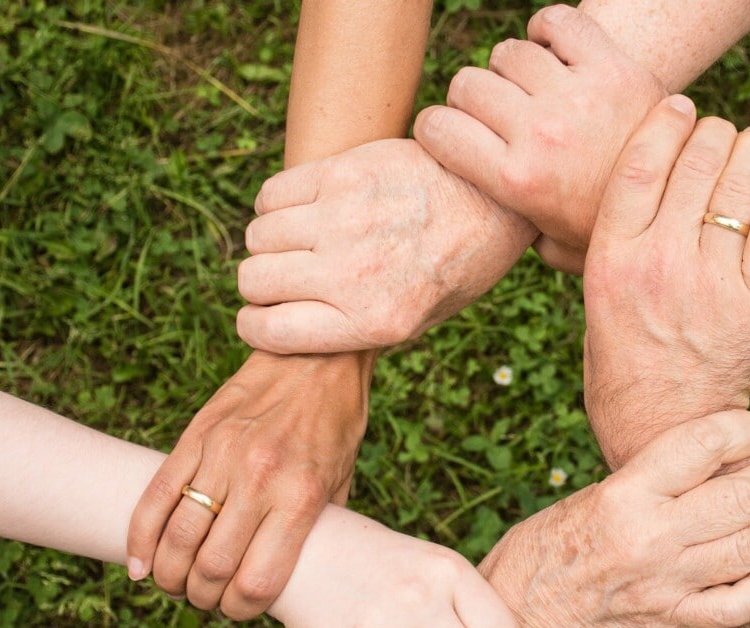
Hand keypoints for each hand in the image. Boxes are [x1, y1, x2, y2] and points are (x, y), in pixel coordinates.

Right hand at [126, 351, 371, 618]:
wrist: (318, 357)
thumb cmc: (336, 424)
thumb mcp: (342, 480)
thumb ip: (317, 527)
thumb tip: (298, 575)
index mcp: (300, 497)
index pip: (257, 581)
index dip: (241, 610)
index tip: (240, 610)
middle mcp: (259, 479)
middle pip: (211, 567)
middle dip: (203, 598)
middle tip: (206, 599)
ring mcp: (222, 455)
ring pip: (177, 537)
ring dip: (169, 574)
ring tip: (176, 583)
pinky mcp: (196, 436)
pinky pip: (156, 496)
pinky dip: (140, 537)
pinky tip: (141, 563)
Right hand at [236, 138, 535, 353]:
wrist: (495, 200)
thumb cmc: (456, 266)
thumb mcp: (419, 320)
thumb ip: (355, 329)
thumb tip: (290, 328)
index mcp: (374, 322)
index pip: (269, 331)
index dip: (256, 326)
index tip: (262, 317)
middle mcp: (354, 274)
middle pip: (254, 280)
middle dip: (261, 284)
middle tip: (286, 276)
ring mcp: (345, 220)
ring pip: (258, 236)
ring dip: (270, 242)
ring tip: (301, 241)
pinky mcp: (343, 173)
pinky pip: (272, 194)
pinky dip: (275, 205)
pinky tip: (305, 209)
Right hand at [414, 4, 662, 274]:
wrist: (683, 203)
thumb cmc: (609, 229)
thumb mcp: (554, 249)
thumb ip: (513, 233)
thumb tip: (483, 225)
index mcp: (516, 181)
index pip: (437, 129)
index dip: (435, 129)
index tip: (449, 135)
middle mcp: (540, 134)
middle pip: (468, 85)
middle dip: (471, 100)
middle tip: (494, 117)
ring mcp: (577, 96)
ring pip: (508, 53)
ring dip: (511, 69)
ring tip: (530, 91)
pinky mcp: (612, 66)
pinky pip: (558, 22)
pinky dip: (548, 30)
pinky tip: (553, 53)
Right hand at [479, 410, 749, 627]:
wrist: (518, 619)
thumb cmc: (544, 547)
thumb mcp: (589, 497)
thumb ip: (647, 481)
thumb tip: (710, 461)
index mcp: (623, 494)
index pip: (705, 444)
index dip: (745, 428)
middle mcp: (649, 536)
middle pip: (744, 495)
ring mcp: (665, 583)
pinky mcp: (672, 620)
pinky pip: (743, 604)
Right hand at [582, 96, 749, 468]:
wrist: (665, 431)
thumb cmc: (622, 367)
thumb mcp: (593, 305)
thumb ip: (598, 252)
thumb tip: (597, 201)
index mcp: (610, 261)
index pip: (638, 163)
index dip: (664, 122)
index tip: (679, 105)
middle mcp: (658, 264)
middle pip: (695, 161)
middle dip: (712, 132)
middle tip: (719, 133)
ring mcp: (711, 283)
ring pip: (741, 182)